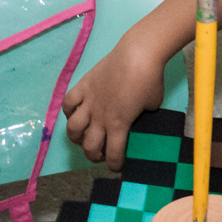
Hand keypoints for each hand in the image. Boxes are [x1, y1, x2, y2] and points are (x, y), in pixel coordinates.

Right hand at [63, 40, 165, 170]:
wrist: (138, 54)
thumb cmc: (150, 78)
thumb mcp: (153, 103)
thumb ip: (141, 114)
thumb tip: (137, 114)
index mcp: (119, 124)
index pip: (113, 152)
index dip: (114, 164)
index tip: (116, 167)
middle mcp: (100, 117)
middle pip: (89, 146)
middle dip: (94, 155)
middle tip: (100, 155)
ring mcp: (89, 101)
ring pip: (72, 129)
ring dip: (77, 138)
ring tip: (83, 138)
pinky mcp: (83, 86)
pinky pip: (68, 104)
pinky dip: (68, 112)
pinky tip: (74, 114)